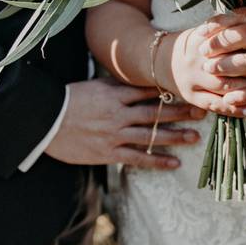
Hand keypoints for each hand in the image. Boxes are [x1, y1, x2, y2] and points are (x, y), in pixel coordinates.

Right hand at [45, 79, 206, 168]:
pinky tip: (174, 163)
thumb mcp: (93, 86)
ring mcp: (114, 134)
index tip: (189, 90)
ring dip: (175, 136)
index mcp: (114, 94)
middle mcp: (118, 113)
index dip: (171, 92)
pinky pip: (138, 157)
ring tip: (195, 137)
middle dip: (181, 112)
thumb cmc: (67, 101)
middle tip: (202, 111)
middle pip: (156, 112)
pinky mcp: (108, 152)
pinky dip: (157, 160)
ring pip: (151, 134)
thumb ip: (116, 86)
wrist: (42, 122)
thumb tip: (138, 81)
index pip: (149, 91)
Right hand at [160, 8, 245, 116]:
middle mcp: (196, 60)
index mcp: (200, 39)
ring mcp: (193, 80)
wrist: (160, 59)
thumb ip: (227, 28)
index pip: (228, 41)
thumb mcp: (205, 30)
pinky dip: (235, 109)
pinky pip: (216, 105)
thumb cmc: (194, 43)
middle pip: (228, 64)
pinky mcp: (192, 97)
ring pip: (224, 86)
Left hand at [202, 12, 245, 105]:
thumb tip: (227, 24)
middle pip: (242, 36)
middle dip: (218, 44)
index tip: (202, 30)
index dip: (219, 22)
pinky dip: (245, 94)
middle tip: (202, 52)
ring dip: (227, 68)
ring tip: (211, 72)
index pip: (242, 16)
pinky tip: (231, 99)